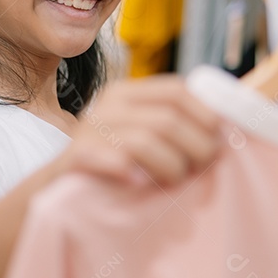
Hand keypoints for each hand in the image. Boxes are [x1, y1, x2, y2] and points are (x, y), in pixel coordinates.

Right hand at [55, 75, 221, 186]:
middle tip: (202, 166)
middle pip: (168, 119)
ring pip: (147, 141)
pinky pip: (113, 160)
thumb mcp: (141, 133)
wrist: (53, 187)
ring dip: (172, 166)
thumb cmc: (112, 162)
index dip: (206, 113)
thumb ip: (174, 124)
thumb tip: (225, 127)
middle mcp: (108, 104)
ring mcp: (90, 129)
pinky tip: (140, 183)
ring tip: (175, 179)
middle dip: (196, 146)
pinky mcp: (76, 158)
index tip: (220, 137)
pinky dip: (131, 173)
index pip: (176, 90)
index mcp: (128, 93)